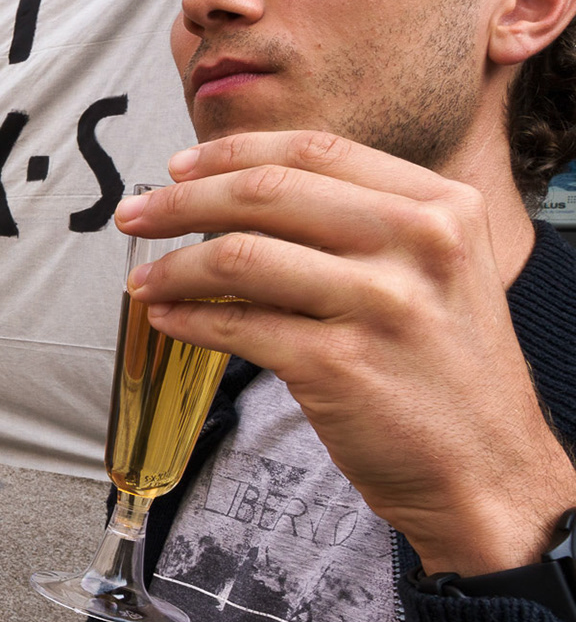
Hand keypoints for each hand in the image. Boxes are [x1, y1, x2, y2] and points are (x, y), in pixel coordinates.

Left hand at [118, 130, 575, 577]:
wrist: (486, 470)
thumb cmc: (444, 371)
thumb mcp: (438, 271)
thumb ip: (364, 223)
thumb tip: (244, 192)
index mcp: (440, 207)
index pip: (313, 151)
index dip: (231, 153)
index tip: (179, 167)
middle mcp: (416, 243)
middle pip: (265, 193)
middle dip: (181, 201)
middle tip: (135, 214)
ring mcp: (377, 304)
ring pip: (238, 257)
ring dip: (173, 266)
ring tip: (144, 279)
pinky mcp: (337, 364)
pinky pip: (234, 326)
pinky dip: (187, 320)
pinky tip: (168, 319)